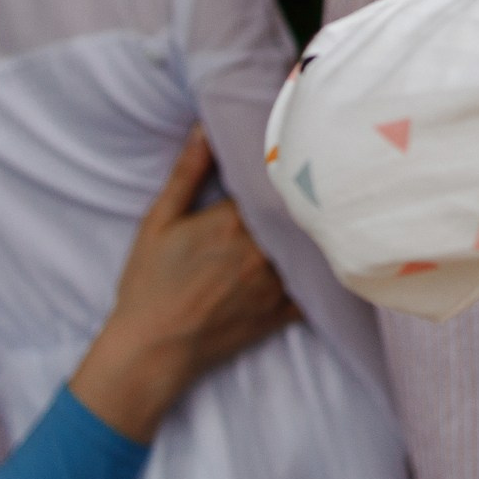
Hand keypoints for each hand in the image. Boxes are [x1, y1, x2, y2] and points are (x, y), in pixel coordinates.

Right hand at [68, 129, 298, 443]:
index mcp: (232, 221)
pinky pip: (316, 286)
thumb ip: (187, 172)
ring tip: (329, 207)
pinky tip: (330, 253)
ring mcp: (276, 282)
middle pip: (296, 211)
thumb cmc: (148, 283)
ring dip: (316, 228)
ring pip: (311, 244)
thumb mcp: (159, 221)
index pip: (272, 181)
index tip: (294, 152)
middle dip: (303, 194)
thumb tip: (205, 127)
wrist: (150, 350)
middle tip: (319, 174)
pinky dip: (322, 271)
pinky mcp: (283, 311)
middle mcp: (262, 249)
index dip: (282, 169)